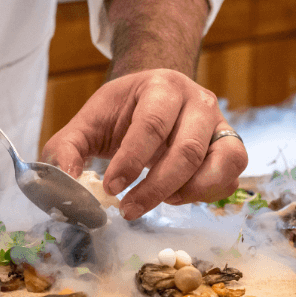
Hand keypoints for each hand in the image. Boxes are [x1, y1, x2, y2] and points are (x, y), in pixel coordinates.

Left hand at [41, 68, 247, 219]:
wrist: (157, 97)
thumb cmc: (123, 112)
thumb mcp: (88, 123)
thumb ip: (67, 150)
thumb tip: (64, 183)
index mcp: (162, 86)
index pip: (151, 125)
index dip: (131, 161)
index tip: (110, 188)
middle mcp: (199, 102)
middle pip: (187, 150)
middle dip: (156, 187)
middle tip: (129, 210)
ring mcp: (221, 124)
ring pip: (221, 163)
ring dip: (189, 192)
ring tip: (161, 201)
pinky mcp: (231, 147)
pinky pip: (230, 178)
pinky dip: (206, 195)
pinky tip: (178, 196)